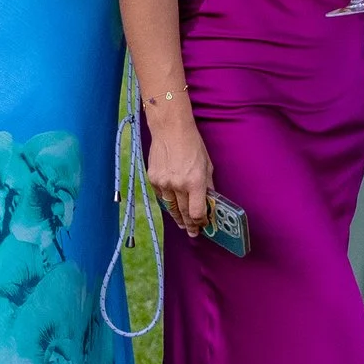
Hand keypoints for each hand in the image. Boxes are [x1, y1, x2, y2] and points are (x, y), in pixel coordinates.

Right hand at [147, 102, 214, 235]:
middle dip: (189, 224)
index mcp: (195, 182)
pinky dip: (168, 201)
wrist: (170, 130)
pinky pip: (161, 196)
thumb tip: (210, 202)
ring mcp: (163, 183)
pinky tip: (172, 204)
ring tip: (182, 224)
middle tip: (192, 232)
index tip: (203, 225)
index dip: (201, 221)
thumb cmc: (193, 145)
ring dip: (177, 217)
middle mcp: (178, 185)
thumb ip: (208, 185)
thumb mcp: (207, 165)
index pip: (197, 212)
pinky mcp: (153, 179)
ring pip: (170, 207)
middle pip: (183, 213)